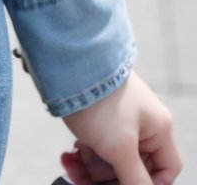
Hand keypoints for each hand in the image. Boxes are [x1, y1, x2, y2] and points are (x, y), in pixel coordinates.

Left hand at [58, 71, 180, 184]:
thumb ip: (135, 179)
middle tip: (86, 180)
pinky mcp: (96, 114)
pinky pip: (94, 145)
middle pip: (133, 168)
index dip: (149, 184)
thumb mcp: (119, 147)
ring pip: (110, 159)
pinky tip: (68, 157)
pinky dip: (81, 154)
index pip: (166, 169)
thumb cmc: (99, 100)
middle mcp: (141, 123)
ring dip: (90, 168)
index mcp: (158, 129)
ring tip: (72, 164)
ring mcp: (118, 118)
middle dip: (108, 179)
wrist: (66, 60)